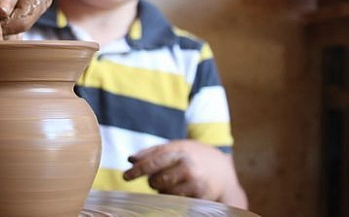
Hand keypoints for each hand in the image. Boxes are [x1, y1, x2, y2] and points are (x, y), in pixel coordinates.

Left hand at [123, 140, 245, 207]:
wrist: (223, 170)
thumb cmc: (194, 156)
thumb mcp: (176, 147)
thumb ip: (152, 152)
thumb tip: (131, 159)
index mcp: (179, 150)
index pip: (153, 160)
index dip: (137, 170)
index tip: (125, 176)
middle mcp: (187, 165)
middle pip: (156, 179)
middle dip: (152, 181)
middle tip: (157, 178)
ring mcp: (195, 181)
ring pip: (165, 191)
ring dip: (163, 189)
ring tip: (173, 182)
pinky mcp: (200, 196)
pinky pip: (176, 200)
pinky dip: (174, 196)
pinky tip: (181, 189)